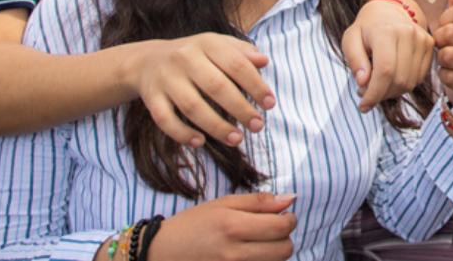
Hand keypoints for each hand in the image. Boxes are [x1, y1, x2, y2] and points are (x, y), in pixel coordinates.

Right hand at [129, 34, 274, 148]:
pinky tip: (200, 142)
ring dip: (216, 126)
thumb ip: (242, 52)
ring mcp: (166, 79)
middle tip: (258, 126)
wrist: (147, 60)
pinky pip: (165, 120)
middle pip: (216, 86)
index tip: (270, 104)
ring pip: (192, 106)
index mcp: (207, 43)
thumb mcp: (218, 45)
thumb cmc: (195, 55)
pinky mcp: (151, 98)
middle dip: (240, 109)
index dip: (255, 85)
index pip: (236, 64)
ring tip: (236, 140)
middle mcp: (185, 59)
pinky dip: (182, 134)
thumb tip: (264, 61)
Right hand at [145, 192, 296, 260]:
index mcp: (233, 227)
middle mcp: (234, 253)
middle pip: (285, 250)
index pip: (282, 227)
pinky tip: (250, 254)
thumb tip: (290, 199)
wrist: (162, 253)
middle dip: (284, 237)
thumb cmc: (193, 224)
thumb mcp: (223, 203)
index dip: (289, 219)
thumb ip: (258, 202)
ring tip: (258, 242)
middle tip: (271, 229)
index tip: (282, 215)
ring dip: (274, 252)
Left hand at [343, 0, 434, 111]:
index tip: (363, 106)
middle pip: (399, 80)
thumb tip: (363, 82)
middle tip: (367, 92)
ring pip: (410, 82)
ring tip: (379, 84)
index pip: (385, 71)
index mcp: (386, 31)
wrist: (390, 9)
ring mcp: (422, 39)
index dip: (374, 94)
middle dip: (382, 95)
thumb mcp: (350, 39)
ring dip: (393, 92)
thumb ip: (354, 60)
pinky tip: (392, 78)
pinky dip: (404, 84)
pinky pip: (419, 77)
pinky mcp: (430, 46)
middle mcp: (408, 34)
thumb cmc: (367, 28)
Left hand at [435, 0, 452, 112]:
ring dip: (440, 59)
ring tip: (447, 60)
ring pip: (448, 55)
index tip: (444, 27)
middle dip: (440, 40)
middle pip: (450, 32)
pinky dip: (443, 76)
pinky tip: (451, 75)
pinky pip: (448, 76)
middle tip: (443, 46)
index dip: (443, 19)